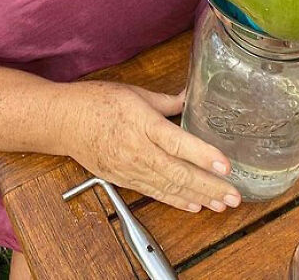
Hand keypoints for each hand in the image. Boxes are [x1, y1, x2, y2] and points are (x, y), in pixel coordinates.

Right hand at [59, 80, 240, 212]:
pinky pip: (155, 193)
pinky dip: (177, 200)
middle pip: (178, 172)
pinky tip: (194, 205)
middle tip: (234, 194)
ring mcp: (130, 167)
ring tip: (222, 203)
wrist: (64, 121)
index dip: (203, 155)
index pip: (177, 141)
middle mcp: (138, 149)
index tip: (225, 165)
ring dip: (198, 197)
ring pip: (169, 187)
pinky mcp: (124, 179)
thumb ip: (166, 100)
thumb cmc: (96, 102)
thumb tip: (190, 97)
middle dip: (209, 185)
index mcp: (142, 122)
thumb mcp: (134, 92)